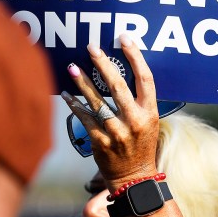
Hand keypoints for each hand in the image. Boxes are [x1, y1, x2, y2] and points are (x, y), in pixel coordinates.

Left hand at [61, 35, 159, 189]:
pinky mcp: (101, 142)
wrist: (134, 177)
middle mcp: (135, 121)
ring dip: (83, 83)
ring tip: (72, 67)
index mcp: (150, 112)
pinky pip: (85, 119)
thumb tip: (119, 72)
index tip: (124, 39)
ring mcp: (117, 132)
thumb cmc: (141, 145)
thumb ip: (138, 100)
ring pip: (97, 101)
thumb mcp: (149, 120)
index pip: (145, 78)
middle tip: (91, 48)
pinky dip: (75, 106)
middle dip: (103, 64)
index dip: (135, 56)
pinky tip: (67, 95)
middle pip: (118, 86)